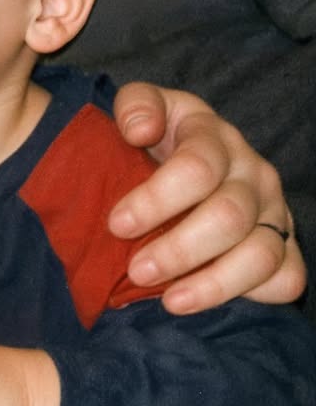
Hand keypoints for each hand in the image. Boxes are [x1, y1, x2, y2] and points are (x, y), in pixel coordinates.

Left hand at [110, 83, 304, 313]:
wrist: (192, 159)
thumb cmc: (159, 139)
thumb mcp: (145, 107)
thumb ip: (137, 105)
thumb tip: (139, 130)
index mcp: (214, 135)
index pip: (197, 168)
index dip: (157, 199)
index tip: (118, 224)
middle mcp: (252, 172)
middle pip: (229, 217)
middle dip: (179, 250)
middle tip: (137, 271)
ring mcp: (273, 211)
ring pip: (261, 254)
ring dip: (213, 283)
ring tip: (170, 301)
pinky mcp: (284, 245)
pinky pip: (286, 279)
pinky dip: (253, 295)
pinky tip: (210, 301)